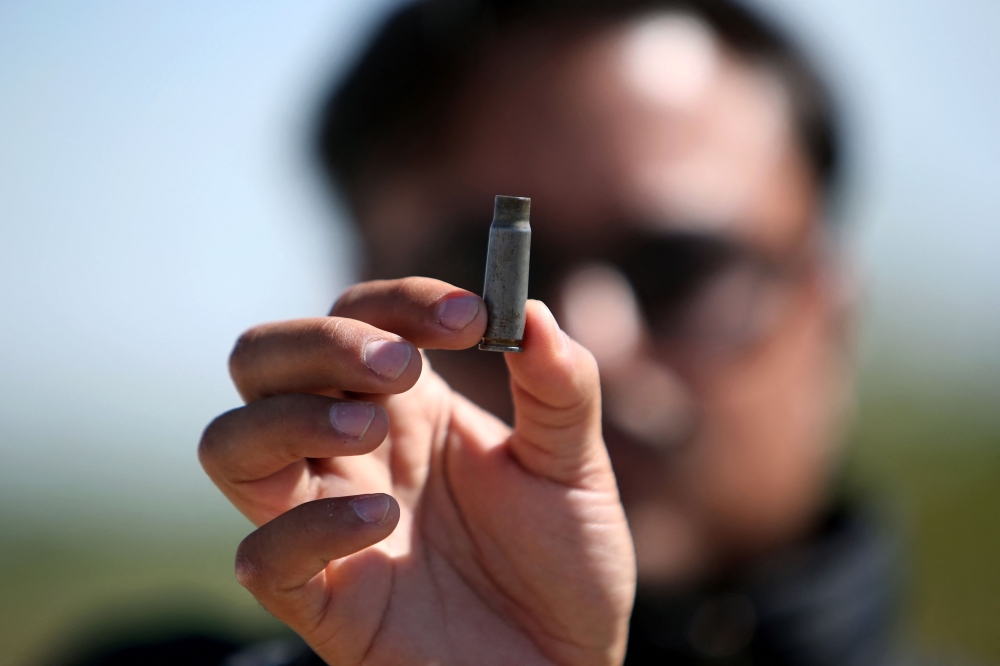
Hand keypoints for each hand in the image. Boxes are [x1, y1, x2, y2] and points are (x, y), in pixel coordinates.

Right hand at [199, 278, 635, 664]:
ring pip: (231, 444)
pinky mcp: (324, 600)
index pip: (358, 315)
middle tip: (400, 368)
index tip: (472, 318)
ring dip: (289, 418)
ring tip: (373, 433)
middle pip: (263, 359)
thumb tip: (532, 309)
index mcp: (410, 406)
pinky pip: (263, 556)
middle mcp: (353, 452)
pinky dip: (307, 528)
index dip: (400, 303)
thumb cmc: (566, 564)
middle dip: (319, 342)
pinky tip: (381, 522)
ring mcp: (327, 522)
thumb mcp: (576, 467)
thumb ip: (562, 389)